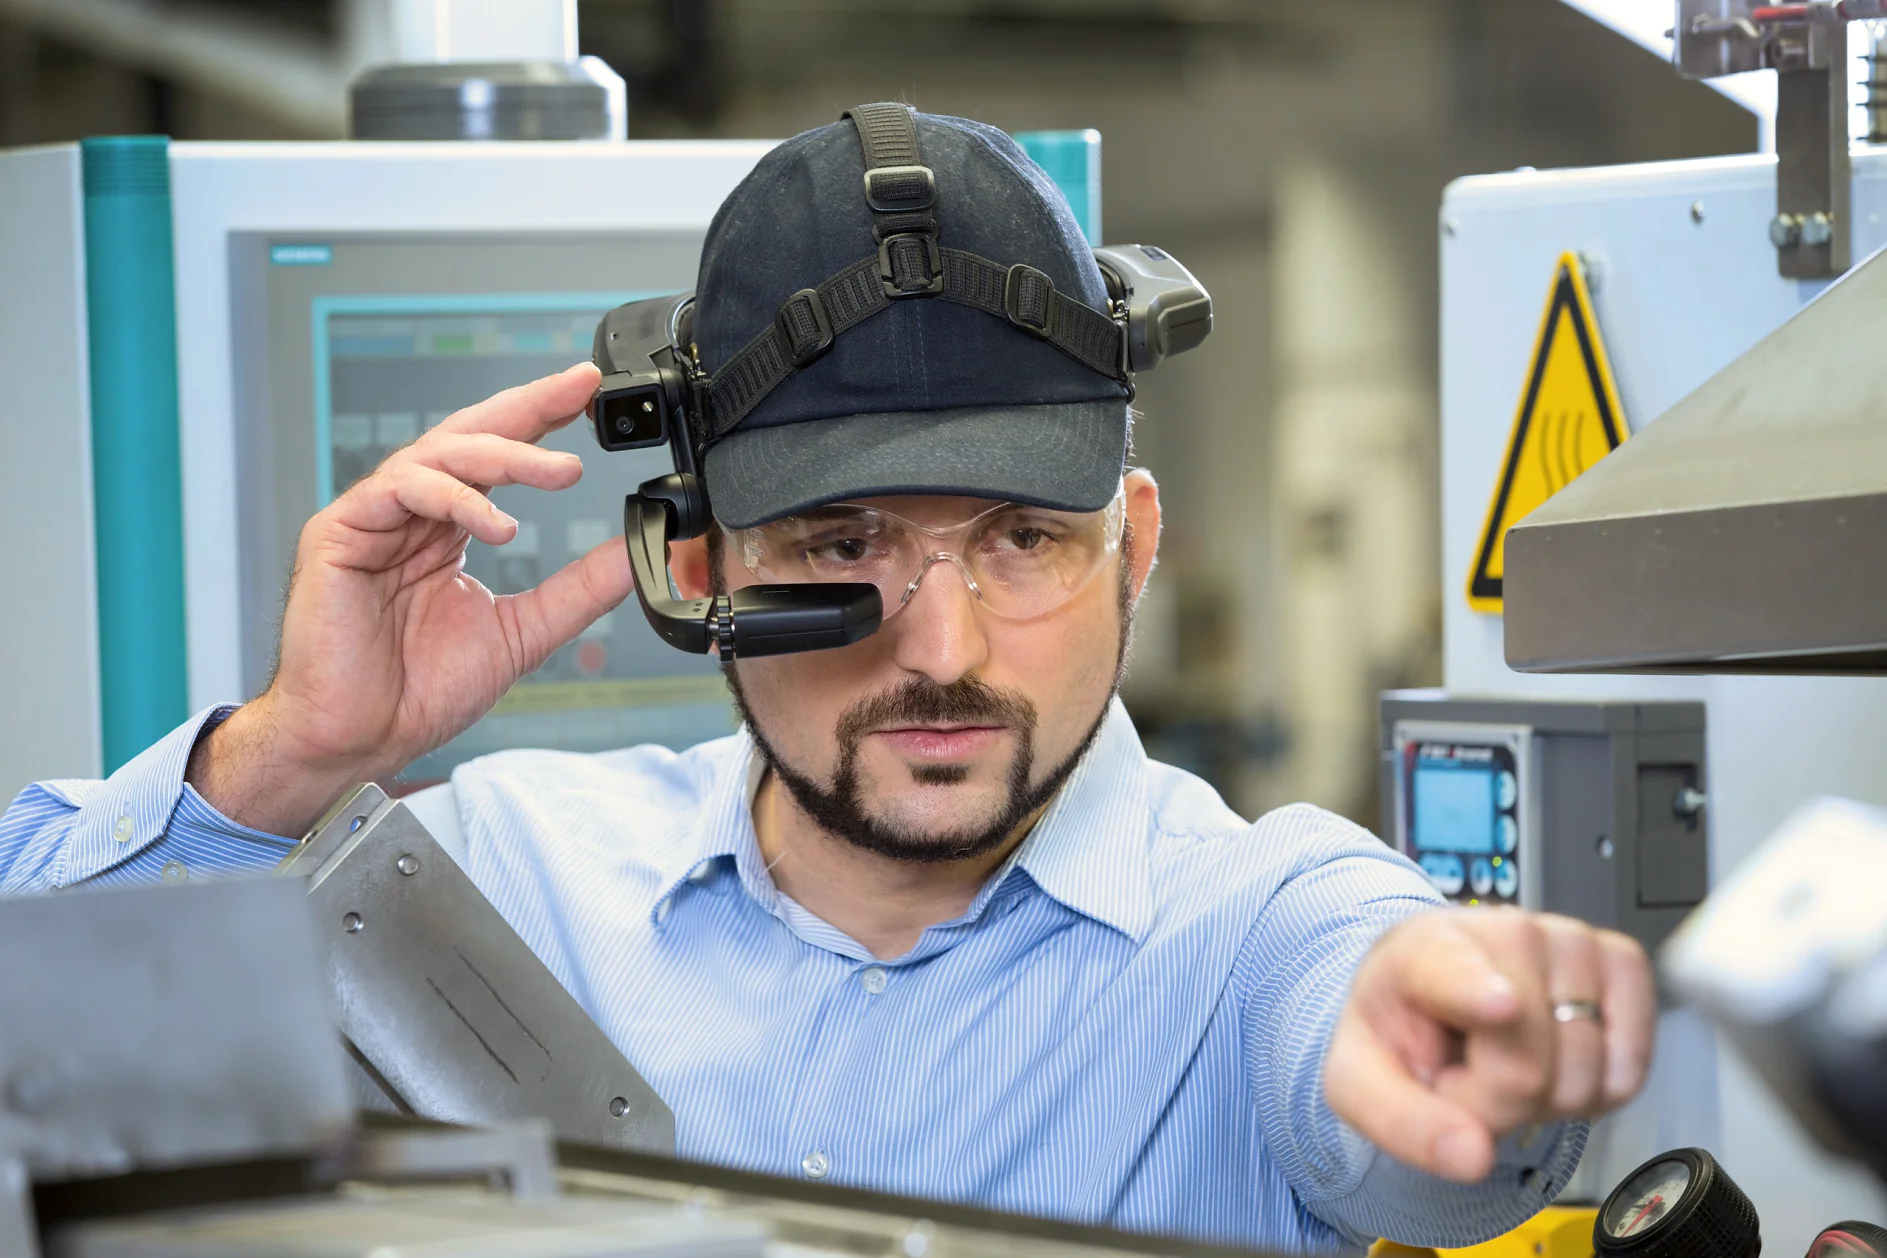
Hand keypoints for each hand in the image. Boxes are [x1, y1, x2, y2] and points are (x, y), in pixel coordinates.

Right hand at [188, 363, 631, 835]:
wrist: (358, 738)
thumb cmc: (418, 691)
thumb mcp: (522, 631)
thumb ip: (577, 589)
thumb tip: (634, 554)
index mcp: (447, 529)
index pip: (498, 458)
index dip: (542, 421)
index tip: (591, 394)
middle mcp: (410, 514)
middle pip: (470, 435)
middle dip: (528, 406)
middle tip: (580, 386)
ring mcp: (373, 517)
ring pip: (440, 453)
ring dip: (506, 456)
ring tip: (562, 472)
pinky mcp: (339, 531)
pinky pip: (401, 489)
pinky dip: (455, 499)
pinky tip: (499, 524)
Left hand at [1323, 908, 1653, 1182]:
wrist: (1435, 991)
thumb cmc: (1403, 1031)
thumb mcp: (1364, 1083)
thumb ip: (1405, 1124)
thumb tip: (1472, 1159)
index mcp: (1423, 950)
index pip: (1453, 973)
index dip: (1476, 993)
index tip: (1498, 1005)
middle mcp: (1507, 930)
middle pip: (1527, 1067)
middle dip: (1498, 1103)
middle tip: (1468, 1076)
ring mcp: (1573, 940)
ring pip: (1585, 1075)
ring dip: (1547, 1099)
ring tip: (1509, 1063)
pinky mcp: (1623, 962)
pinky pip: (1630, 1072)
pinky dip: (1596, 1092)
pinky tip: (1555, 1060)